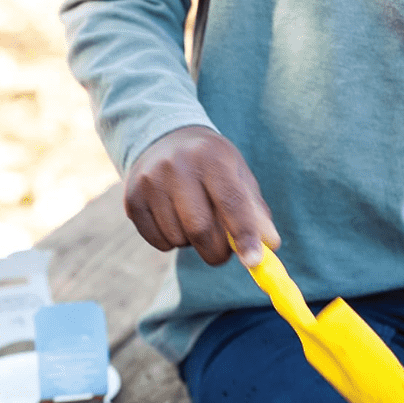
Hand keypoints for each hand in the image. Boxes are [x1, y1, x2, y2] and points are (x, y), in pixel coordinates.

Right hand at [123, 126, 280, 266]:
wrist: (163, 140)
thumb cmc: (210, 164)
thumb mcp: (237, 176)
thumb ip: (255, 211)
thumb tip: (270, 246)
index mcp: (212, 157)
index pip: (231, 202)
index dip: (244, 235)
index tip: (254, 262)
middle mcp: (177, 166)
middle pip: (200, 229)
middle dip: (217, 252)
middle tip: (223, 254)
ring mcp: (150, 182)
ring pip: (178, 239)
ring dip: (192, 243)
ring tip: (193, 220)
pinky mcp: (132, 200)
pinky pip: (158, 242)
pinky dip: (172, 242)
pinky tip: (173, 219)